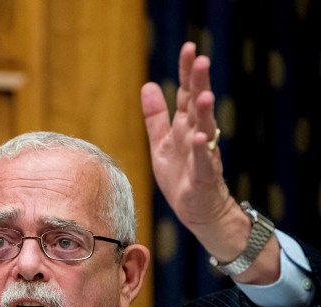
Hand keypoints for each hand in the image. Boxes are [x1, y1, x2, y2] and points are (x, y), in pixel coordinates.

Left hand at [141, 41, 234, 231]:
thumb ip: (156, 116)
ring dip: (204, 112)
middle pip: (198, 105)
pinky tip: (199, 136)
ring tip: (203, 95)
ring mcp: (202, 156)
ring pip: (205, 130)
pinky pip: (203, 162)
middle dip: (199, 83)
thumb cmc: (181, 176)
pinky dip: (201, 150)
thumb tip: (149, 84)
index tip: (189, 47)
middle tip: (202, 59)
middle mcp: (196, 136)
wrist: (199, 211)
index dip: (187, 73)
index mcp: (185, 127)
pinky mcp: (203, 178)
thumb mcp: (162, 142)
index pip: (186, 94)